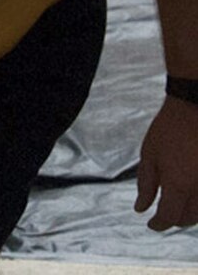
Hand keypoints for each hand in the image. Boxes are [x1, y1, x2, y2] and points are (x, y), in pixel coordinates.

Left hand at [135, 96, 197, 229]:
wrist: (196, 108)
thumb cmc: (169, 129)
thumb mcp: (149, 155)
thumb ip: (146, 184)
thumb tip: (141, 208)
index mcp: (178, 184)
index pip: (169, 217)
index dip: (158, 224)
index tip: (151, 224)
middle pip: (189, 218)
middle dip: (174, 220)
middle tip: (162, 215)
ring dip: (189, 214)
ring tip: (176, 207)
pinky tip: (191, 195)